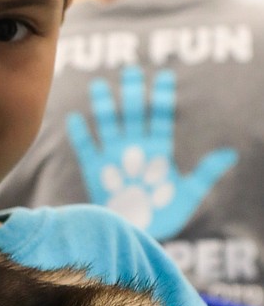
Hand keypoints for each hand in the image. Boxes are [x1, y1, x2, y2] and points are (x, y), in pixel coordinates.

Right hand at [66, 65, 236, 238]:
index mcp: (158, 149)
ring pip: (108, 125)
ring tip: (99, 85)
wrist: (137, 234)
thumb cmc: (164, 215)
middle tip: (131, 71)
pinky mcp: (95, 171)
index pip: (160, 116)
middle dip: (132, 93)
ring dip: (103, 106)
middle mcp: (135, 147)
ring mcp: (114, 158)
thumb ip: (205, 173)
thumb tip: (230, 154)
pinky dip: (81, 135)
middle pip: (133, 114)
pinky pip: (86, 149)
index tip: (165, 75)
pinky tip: (75, 118)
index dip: (162, 97)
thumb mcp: (189, 194)